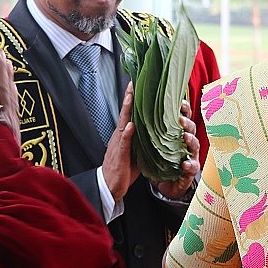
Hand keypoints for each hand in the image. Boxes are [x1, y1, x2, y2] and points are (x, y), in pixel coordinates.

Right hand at [103, 82, 140, 201]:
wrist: (110, 186)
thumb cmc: (124, 169)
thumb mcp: (136, 151)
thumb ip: (144, 139)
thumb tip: (157, 130)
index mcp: (125, 134)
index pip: (130, 113)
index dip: (133, 99)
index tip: (137, 84)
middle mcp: (120, 136)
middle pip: (125, 113)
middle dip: (129, 97)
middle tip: (133, 81)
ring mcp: (118, 144)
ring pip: (123, 123)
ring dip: (127, 110)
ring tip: (131, 96)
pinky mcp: (119, 155)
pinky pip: (123, 143)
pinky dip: (126, 134)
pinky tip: (130, 126)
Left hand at [154, 99, 199, 199]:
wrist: (165, 185)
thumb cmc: (160, 163)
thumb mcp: (153, 145)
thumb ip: (151, 131)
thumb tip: (140, 113)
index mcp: (177, 135)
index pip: (182, 119)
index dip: (184, 110)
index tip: (180, 102)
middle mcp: (186, 144)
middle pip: (191, 129)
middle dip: (187, 122)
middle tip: (180, 118)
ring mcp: (190, 157)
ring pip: (194, 145)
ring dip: (191, 140)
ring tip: (185, 137)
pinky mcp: (189, 172)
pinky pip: (192, 167)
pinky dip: (189, 165)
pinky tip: (185, 164)